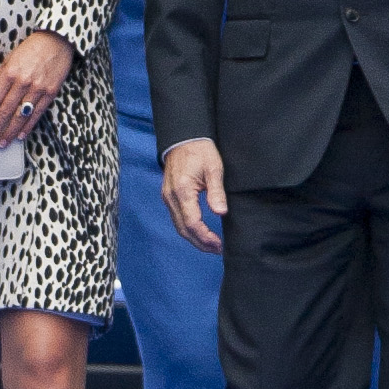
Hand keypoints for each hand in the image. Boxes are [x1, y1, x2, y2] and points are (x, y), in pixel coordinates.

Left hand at [0, 31, 73, 147]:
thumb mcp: (12, 57)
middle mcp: (23, 83)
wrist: (57, 41)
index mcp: (10, 73)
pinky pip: (37, 114)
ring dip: (10, 132)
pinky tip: (20, 135)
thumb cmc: (34, 47)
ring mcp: (37, 89)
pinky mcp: (50, 93)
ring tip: (3, 142)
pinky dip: (28, 126)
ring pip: (20, 116)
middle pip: (5, 112)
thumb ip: (3, 73)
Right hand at [161, 138, 227, 254]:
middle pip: (183, 229)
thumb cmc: (200, 151)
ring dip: (194, 238)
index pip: (192, 222)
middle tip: (217, 249)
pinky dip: (188, 229)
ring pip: (178, 226)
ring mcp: (167, 197)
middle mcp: (171, 197)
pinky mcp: (168, 196)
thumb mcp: (214, 168)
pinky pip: (176, 218)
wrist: (183, 138)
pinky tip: (199, 232)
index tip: (219, 244)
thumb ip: (216, 192)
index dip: (205, 237)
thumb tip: (221, 212)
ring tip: (210, 245)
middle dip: (200, 243)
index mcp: (182, 191)